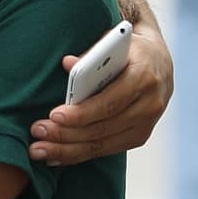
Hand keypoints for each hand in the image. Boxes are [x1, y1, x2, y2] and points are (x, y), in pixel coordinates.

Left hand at [27, 24, 173, 164]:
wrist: (160, 62)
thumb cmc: (128, 49)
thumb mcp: (113, 41)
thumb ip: (91, 53)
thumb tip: (67, 64)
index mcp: (143, 76)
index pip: (109, 101)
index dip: (82, 113)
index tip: (54, 115)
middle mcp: (149, 104)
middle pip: (102, 127)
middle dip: (66, 133)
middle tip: (37, 132)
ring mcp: (146, 124)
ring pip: (102, 144)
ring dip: (67, 149)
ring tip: (38, 150)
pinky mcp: (139, 137)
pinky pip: (105, 149)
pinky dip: (78, 154)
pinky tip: (55, 157)